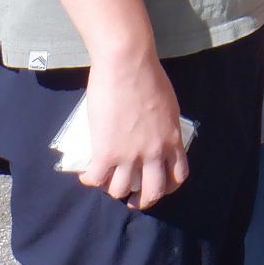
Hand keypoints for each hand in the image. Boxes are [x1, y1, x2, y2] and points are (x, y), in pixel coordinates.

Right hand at [80, 51, 189, 209]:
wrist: (126, 64)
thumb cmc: (147, 75)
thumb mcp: (167, 106)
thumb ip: (164, 126)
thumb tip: (156, 135)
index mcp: (172, 140)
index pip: (177, 176)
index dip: (168, 186)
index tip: (159, 186)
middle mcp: (154, 153)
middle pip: (153, 191)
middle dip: (143, 201)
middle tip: (133, 200)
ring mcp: (130, 155)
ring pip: (121, 190)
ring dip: (114, 190)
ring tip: (107, 184)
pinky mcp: (106, 152)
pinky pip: (96, 179)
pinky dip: (90, 180)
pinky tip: (86, 175)